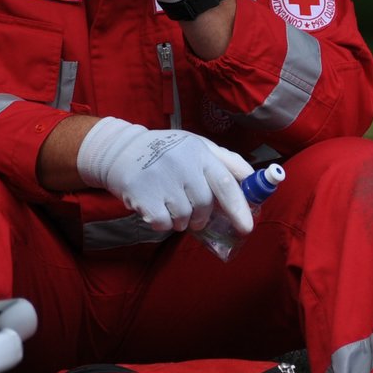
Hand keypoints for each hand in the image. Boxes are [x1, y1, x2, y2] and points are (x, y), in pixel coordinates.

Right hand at [75, 117, 254, 232]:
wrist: (120, 151)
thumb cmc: (166, 150)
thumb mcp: (197, 145)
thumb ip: (225, 161)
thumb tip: (252, 178)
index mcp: (199, 152)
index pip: (226, 183)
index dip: (239, 208)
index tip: (246, 227)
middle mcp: (182, 164)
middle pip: (204, 205)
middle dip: (202, 216)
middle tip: (195, 215)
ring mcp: (161, 180)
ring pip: (184, 217)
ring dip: (181, 220)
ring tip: (170, 204)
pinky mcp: (143, 195)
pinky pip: (163, 223)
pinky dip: (162, 223)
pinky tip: (155, 207)